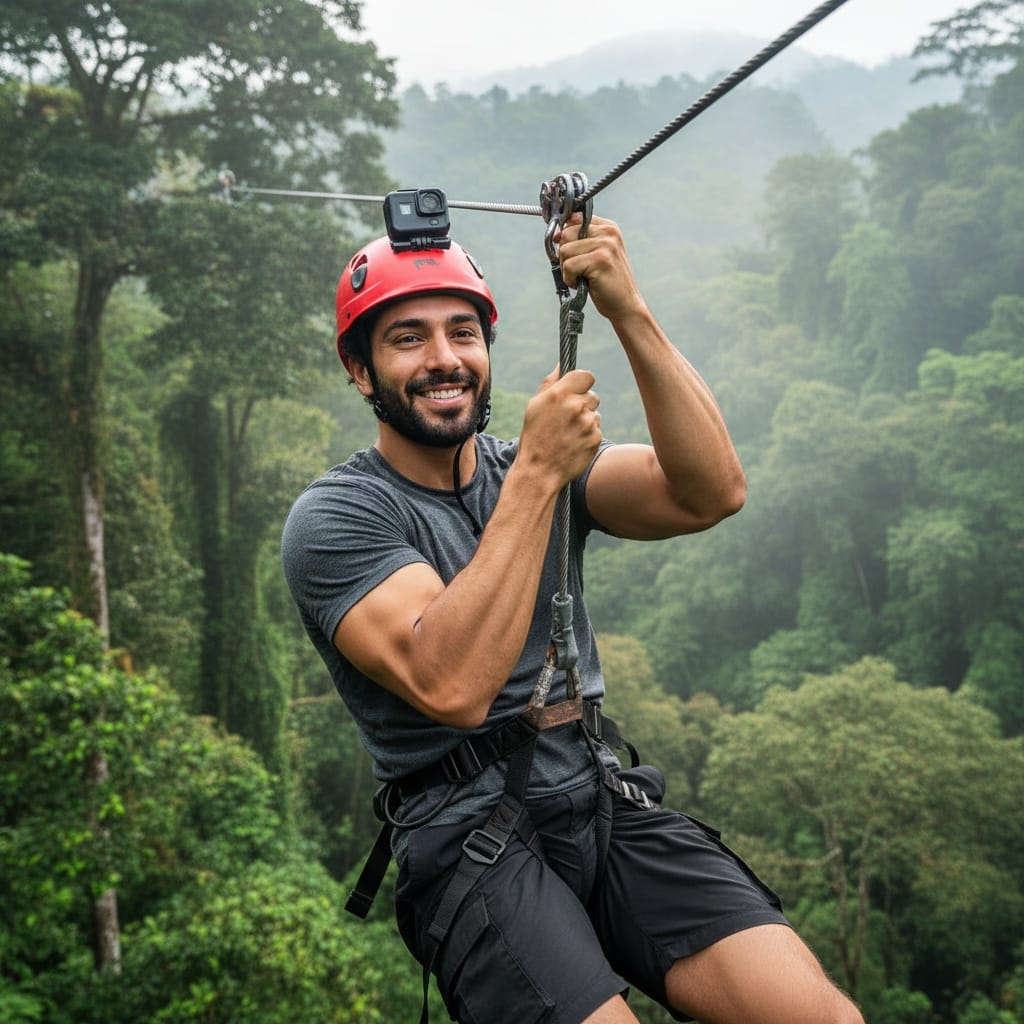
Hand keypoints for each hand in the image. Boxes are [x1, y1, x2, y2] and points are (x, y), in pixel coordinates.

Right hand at [517, 366, 601, 488]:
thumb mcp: (535, 406)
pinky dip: (588, 436)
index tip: (578, 390)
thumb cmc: (535, 436)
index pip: (586, 376)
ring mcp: (588, 423)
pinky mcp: (596, 438)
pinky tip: (574, 444)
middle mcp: (575, 406)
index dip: (583, 383)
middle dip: (583, 404)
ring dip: (586, 421)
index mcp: (559, 393)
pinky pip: (597, 430)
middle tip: (568, 418)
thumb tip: (561, 365)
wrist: (539, 470)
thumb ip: (550, 383)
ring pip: (595, 414)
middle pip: (593, 396)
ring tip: (568, 434)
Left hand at [556, 215, 645, 321]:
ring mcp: (605, 245)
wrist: (625, 305)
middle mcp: (608, 232)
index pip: (573, 219)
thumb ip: (580, 241)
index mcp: (608, 227)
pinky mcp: (600, 260)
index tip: (568, 252)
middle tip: (577, 270)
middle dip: (565, 256)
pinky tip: (582, 284)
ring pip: (565, 251)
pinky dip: (570, 279)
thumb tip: (556, 235)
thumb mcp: (596, 255)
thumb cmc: (607, 282)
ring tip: (582, 277)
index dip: (564, 236)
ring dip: (567, 269)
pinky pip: (568, 266)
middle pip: (566, 234)